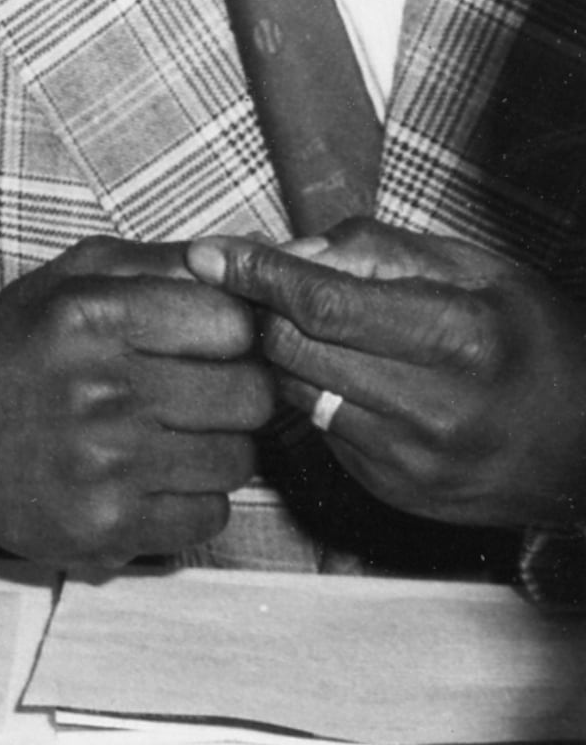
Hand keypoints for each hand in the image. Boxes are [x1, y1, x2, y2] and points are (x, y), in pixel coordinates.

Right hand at [0, 237, 271, 571]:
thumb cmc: (20, 348)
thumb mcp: (71, 280)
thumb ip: (164, 261)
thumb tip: (261, 255)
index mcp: (87, 314)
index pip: (234, 323)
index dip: (234, 334)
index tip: (210, 343)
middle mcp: (95, 388)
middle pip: (250, 396)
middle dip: (234, 393)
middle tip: (193, 393)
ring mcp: (101, 465)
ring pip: (237, 461)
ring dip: (214, 449)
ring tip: (164, 436)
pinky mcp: (105, 527)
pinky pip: (210, 517)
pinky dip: (191, 500)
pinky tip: (147, 478)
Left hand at [189, 223, 585, 530]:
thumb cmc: (535, 342)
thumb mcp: (478, 271)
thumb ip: (378, 252)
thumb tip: (291, 251)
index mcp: (462, 340)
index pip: (323, 305)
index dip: (257, 273)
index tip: (210, 254)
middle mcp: (436, 409)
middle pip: (293, 350)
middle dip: (265, 311)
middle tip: (263, 288)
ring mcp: (414, 462)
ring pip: (296, 393)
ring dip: (287, 356)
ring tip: (311, 332)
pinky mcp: (396, 493)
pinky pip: (320, 432)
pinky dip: (318, 398)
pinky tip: (351, 380)